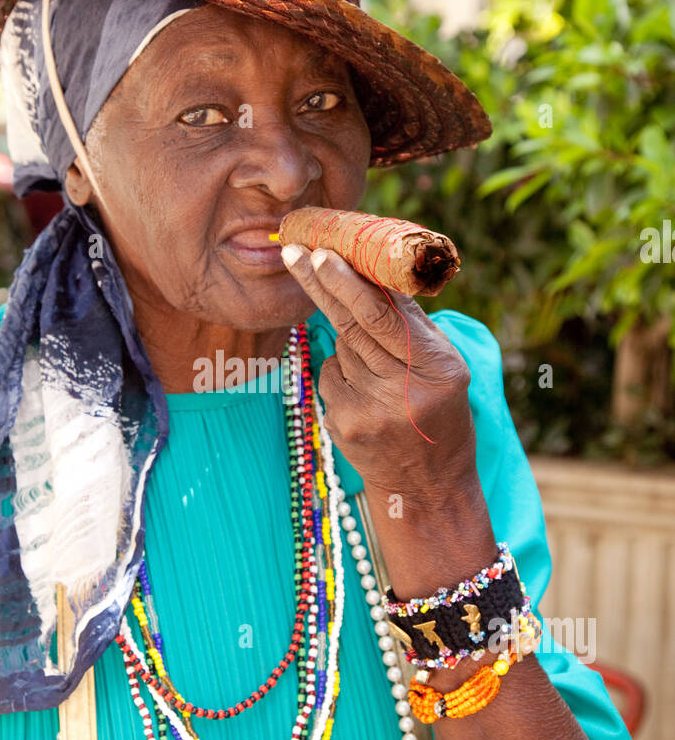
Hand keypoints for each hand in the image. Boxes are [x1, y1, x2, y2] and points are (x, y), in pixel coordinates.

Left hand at [282, 243, 478, 510]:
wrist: (427, 488)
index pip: (383, 318)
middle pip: (351, 326)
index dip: (349, 284)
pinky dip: (341, 373)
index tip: (323, 254)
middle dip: (321, 285)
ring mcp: (369, 412)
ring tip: (377, 368)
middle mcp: (403, 392)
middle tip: (294, 251)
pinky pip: (329, 378)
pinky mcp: (343, 427)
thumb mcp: (446, 369)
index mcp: (438, 370)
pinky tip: (364, 394)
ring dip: (347, 340)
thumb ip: (413, 326)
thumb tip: (373, 272)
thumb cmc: (440, 414)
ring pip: (340, 349)